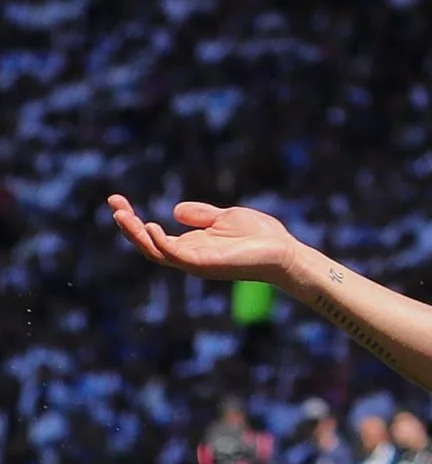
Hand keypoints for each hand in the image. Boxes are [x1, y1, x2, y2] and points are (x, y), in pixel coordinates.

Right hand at [106, 196, 307, 284]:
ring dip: (136, 234)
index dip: (132, 219)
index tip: (116, 199)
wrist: (286, 253)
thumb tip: (175, 210)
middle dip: (127, 225)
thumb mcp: (225, 218)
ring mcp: (196, 262)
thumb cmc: (261, 237)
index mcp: (191, 245)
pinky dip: (161, 243)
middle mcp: (189, 256)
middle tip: (113, 203)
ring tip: (122, 214)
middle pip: (147, 244)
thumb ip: (201, 215)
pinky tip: (152, 226)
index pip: (152, 235)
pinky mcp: (206, 264)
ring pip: (155, 252)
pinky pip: (176, 256)